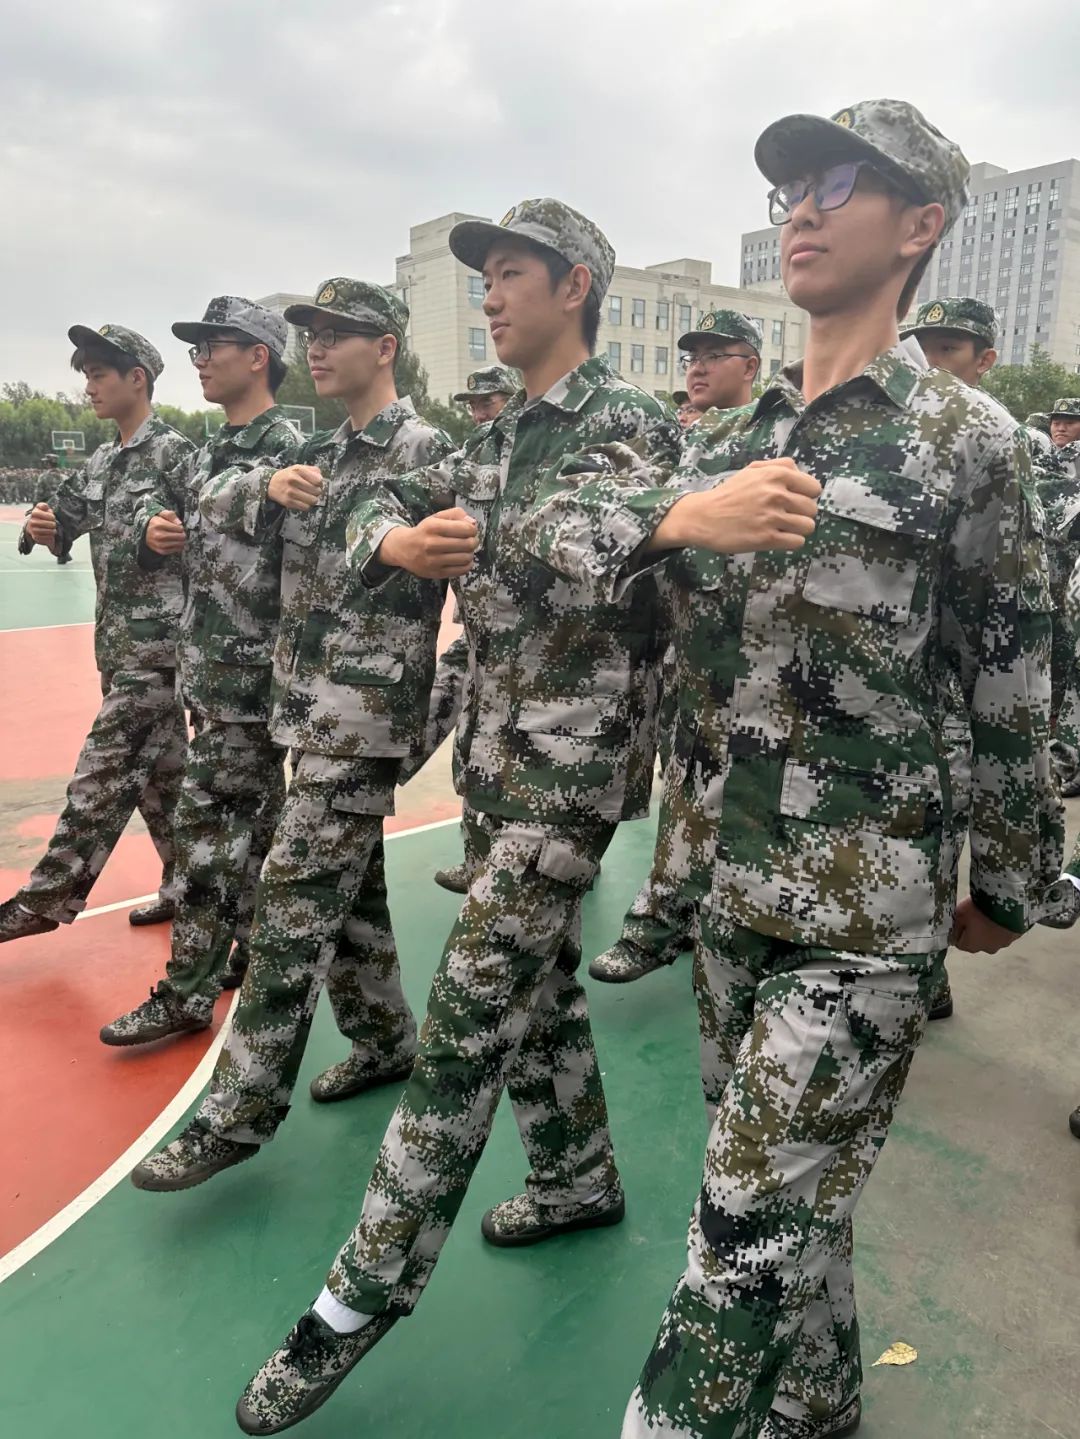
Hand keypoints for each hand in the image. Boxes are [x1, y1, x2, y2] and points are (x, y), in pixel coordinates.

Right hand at [26, 502, 58, 549]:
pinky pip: (42, 538)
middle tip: (54, 524)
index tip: (53, 517)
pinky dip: (48, 537)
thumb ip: (44, 506)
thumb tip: (44, 506)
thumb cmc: (43, 516)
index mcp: (34, 513)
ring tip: (54, 530)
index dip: (48, 516)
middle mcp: (31, 521)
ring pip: (42, 531)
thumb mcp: (44, 509)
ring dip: (50, 531)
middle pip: (42, 523)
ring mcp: (32, 529)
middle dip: (51, 524)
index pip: (39, 514)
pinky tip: (51, 535)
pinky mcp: (35, 537)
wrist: (37, 526)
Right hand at [145, 510, 185, 554]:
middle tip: (181, 533)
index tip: (179, 527)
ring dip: (181, 541)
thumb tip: (179, 523)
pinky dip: (178, 547)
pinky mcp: (160, 550)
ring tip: (179, 538)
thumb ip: (171, 516)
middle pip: (179, 537)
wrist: (145, 532)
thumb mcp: (162, 514)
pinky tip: (176, 543)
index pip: (178, 528)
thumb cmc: (155, 523)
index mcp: (159, 525)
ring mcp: (159, 544)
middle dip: (183, 535)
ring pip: (178, 544)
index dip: (181, 528)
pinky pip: (174, 550)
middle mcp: (158, 535)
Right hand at [267, 465, 323, 510]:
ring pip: (313, 500)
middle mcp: (293, 480)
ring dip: (313, 499)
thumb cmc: (289, 476)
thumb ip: (313, 470)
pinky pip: (306, 507)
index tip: (317, 484)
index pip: (318, 480)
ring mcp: (290, 492)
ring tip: (308, 496)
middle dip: (317, 492)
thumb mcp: (299, 467)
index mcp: (298, 470)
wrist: (271, 484)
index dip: (320, 483)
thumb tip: (322, 480)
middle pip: (317, 491)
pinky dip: (307, 505)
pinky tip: (303, 501)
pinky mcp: (289, 502)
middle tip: (312, 491)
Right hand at [377, 509, 477, 578]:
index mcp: (433, 527)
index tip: (470, 530)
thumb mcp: (436, 517)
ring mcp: (433, 561)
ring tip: (465, 550)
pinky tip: (462, 559)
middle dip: (473, 541)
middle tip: (470, 540)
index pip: (465, 529)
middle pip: (467, 544)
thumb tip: (473, 523)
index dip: (472, 529)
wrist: (403, 549)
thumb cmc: (424, 531)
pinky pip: (462, 570)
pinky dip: (467, 564)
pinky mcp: (436, 573)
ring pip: (466, 558)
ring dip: (470, 553)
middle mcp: (432, 544)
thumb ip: (456, 514)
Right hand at [651, 459, 820, 553]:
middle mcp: (777, 495)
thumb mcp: (753, 470)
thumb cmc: (729, 493)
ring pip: (808, 526)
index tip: (794, 501)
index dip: (806, 495)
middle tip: (785, 516)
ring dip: (798, 529)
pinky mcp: (767, 538)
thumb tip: (801, 474)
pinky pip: (797, 542)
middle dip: (801, 513)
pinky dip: (791, 541)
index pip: (814, 488)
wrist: (703, 516)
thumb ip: (779, 466)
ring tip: (782, 527)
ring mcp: (772, 518)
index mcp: (776, 475)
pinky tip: (778, 537)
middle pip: (812, 509)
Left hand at [950, 897, 1020, 953]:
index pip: (959, 942)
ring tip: (990, 911)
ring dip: (990, 927)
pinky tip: (1002, 912)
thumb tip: (950, 930)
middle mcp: (988, 949)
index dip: (958, 930)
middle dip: (975, 929)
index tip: (960, 918)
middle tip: (976, 912)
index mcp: (971, 946)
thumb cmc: (980, 910)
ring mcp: (1004, 943)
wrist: (1009, 905)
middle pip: (977, 940)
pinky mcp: (1017, 935)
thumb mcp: (959, 913)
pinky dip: (1003, 924)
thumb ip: (953, 924)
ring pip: (993, 936)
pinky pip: (1006, 930)